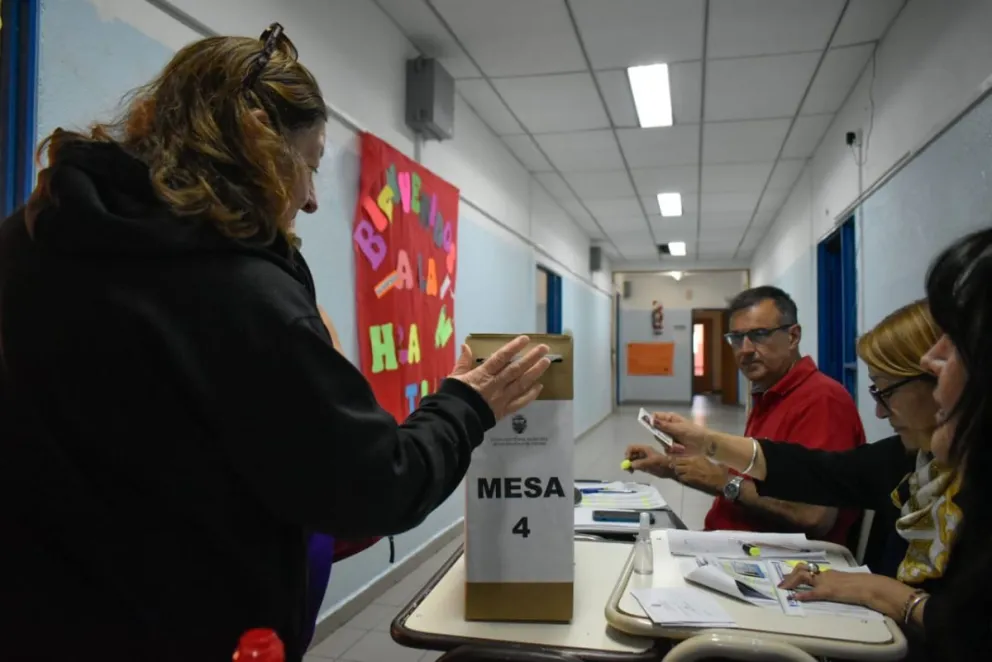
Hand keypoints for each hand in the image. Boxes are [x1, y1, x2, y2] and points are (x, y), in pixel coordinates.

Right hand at [449, 336, 549, 419]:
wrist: (455, 421)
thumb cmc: (453, 398)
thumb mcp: (454, 377)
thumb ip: (462, 362)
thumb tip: (465, 346)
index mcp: (482, 374)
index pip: (501, 358)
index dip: (513, 347)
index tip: (525, 339)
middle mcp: (495, 384)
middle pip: (516, 369)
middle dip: (531, 358)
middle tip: (544, 349)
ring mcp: (502, 398)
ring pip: (521, 383)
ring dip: (534, 372)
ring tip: (546, 362)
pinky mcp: (504, 411)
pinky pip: (520, 402)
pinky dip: (530, 395)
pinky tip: (539, 387)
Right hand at [625, 444, 673, 478]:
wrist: (670, 470)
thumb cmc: (662, 464)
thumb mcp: (652, 462)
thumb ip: (641, 463)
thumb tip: (631, 464)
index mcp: (644, 449)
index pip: (631, 448)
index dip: (628, 453)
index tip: (628, 461)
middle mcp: (642, 453)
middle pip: (630, 454)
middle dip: (627, 460)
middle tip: (627, 468)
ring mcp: (642, 459)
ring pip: (631, 460)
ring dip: (629, 465)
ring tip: (630, 471)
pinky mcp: (643, 465)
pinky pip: (634, 465)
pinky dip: (632, 468)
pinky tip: (633, 472)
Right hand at [651, 412, 712, 452]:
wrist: (706, 446)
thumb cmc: (695, 433)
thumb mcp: (680, 428)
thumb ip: (665, 425)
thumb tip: (651, 420)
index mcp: (670, 419)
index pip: (655, 417)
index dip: (652, 420)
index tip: (652, 425)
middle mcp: (668, 427)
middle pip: (655, 430)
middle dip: (662, 436)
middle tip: (669, 439)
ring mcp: (669, 438)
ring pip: (660, 441)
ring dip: (670, 444)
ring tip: (680, 447)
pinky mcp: (672, 448)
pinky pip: (666, 449)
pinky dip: (673, 450)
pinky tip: (681, 450)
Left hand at [671, 455, 728, 492]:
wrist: (718, 476)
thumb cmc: (713, 465)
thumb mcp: (703, 457)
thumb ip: (695, 456)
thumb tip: (688, 456)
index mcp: (693, 458)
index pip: (679, 458)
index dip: (673, 459)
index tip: (670, 458)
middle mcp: (690, 464)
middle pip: (676, 465)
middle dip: (674, 465)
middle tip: (674, 466)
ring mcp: (690, 472)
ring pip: (678, 471)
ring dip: (678, 471)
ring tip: (679, 471)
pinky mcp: (692, 479)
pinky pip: (683, 478)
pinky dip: (682, 477)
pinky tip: (684, 476)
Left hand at [777, 564, 912, 615]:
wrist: (870, 587)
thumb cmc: (861, 586)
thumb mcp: (844, 582)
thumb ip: (834, 583)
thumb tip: (828, 588)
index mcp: (828, 572)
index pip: (808, 568)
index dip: (796, 572)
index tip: (787, 577)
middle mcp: (824, 574)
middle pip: (801, 569)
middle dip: (789, 576)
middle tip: (781, 584)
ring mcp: (826, 582)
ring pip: (803, 576)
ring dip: (791, 582)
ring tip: (783, 589)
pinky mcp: (829, 591)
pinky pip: (812, 593)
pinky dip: (802, 595)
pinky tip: (795, 598)